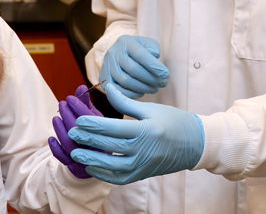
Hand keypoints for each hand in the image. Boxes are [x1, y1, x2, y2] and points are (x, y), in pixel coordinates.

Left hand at [48, 85, 102, 178]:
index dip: (79, 107)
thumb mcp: (97, 118)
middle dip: (68, 116)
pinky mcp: (77, 167)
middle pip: (80, 132)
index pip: (92, 120)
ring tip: (55, 118)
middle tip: (62, 104)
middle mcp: (99, 148)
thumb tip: (81, 87)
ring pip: (70, 145)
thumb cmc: (98, 133)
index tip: (69, 98)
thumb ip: (87, 104)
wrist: (101, 160)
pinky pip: (64, 159)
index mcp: (108, 134)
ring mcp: (87, 158)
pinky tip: (51, 138)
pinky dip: (55, 149)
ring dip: (60, 130)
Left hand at [66, 83, 203, 184]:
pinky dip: (105, 175)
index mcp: (144, 130)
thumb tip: (107, 87)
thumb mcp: (151, 108)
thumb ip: (126, 101)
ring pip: (112, 165)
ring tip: (75, 153)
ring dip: (92, 160)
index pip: (113, 128)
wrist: (194, 144)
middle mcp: (142, 150)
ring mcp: (142, 165)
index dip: (94, 124)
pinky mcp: (142, 174)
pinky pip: (120, 178)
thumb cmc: (173, 121)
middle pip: (109, 145)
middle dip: (88, 140)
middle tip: (71, 134)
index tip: (78, 120)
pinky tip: (92, 168)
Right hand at [99, 35, 168, 98]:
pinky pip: (118, 90)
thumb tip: (154, 55)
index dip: (154, 66)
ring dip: (144, 88)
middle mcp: (113, 53)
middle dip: (151, 79)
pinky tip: (142, 92)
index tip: (166, 74)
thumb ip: (153, 47)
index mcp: (125, 42)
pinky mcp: (104, 79)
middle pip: (133, 69)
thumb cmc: (138, 50)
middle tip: (163, 84)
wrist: (119, 54)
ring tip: (155, 88)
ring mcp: (107, 66)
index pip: (140, 55)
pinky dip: (132, 94)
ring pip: (126, 81)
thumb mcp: (147, 44)